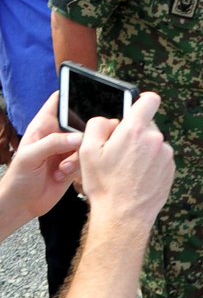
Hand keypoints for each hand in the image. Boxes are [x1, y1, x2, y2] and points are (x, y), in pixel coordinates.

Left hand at [0, 93, 82, 222]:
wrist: (23, 204)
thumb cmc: (18, 178)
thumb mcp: (30, 156)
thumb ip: (53, 143)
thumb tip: (79, 137)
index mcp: (44, 126)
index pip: (59, 101)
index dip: (72, 94)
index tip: (87, 96)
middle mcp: (58, 135)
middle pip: (81, 120)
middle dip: (86, 129)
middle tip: (80, 143)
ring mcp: (68, 149)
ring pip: (88, 141)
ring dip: (79, 155)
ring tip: (62, 167)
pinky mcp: (76, 164)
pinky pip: (88, 159)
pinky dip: (80, 166)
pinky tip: (64, 175)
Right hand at [78, 92, 174, 228]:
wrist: (124, 215)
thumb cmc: (104, 184)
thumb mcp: (87, 151)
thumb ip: (98, 125)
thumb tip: (110, 120)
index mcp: (135, 130)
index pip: (149, 100)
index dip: (141, 101)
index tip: (134, 108)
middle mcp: (156, 139)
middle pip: (146, 125)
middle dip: (133, 133)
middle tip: (117, 152)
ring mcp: (166, 155)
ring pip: (152, 143)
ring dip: (142, 150)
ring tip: (126, 169)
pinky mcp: (171, 169)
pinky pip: (159, 158)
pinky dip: (149, 164)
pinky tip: (136, 177)